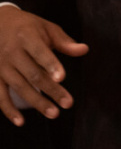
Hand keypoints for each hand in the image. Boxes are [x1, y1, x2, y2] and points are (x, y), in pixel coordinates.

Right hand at [0, 5, 87, 125]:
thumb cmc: (25, 26)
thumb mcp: (45, 27)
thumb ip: (64, 42)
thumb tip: (85, 50)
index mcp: (26, 37)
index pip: (40, 53)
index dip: (50, 65)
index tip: (62, 78)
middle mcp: (12, 52)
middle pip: (33, 74)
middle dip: (51, 90)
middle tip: (68, 104)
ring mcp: (1, 66)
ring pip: (19, 87)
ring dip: (36, 102)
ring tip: (54, 113)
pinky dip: (8, 110)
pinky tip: (21, 122)